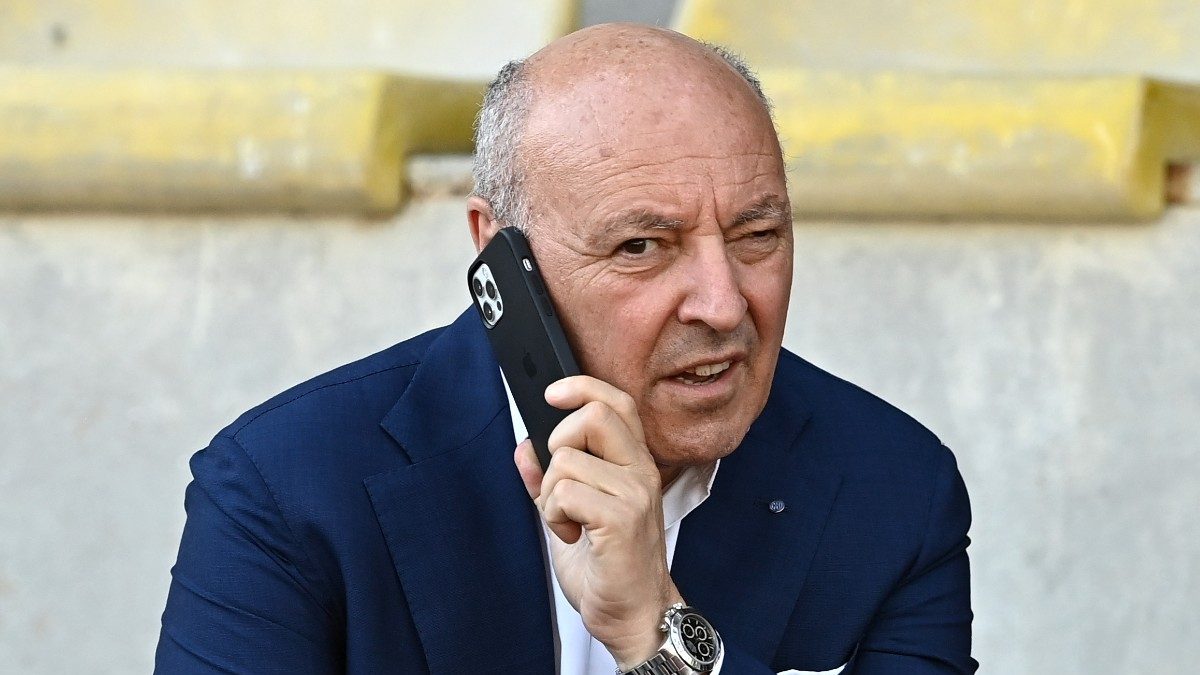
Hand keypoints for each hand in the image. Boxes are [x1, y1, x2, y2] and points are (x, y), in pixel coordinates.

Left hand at [514, 375, 682, 669]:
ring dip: (550, 495)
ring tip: (568, 522)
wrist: (633, 615)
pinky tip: (572, 535)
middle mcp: (640, 471)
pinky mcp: (622, 519)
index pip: (616, 402)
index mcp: (634, 463)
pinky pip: (565, 492)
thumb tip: (523, 448)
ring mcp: (635, 493)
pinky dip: (554, 516)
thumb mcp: (571, 514)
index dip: (581, 387)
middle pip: (594, 415)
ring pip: (566, 460)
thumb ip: (549, 480)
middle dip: (558, 442)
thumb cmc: (608, 566)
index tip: (551, 394)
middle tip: (560, 482)